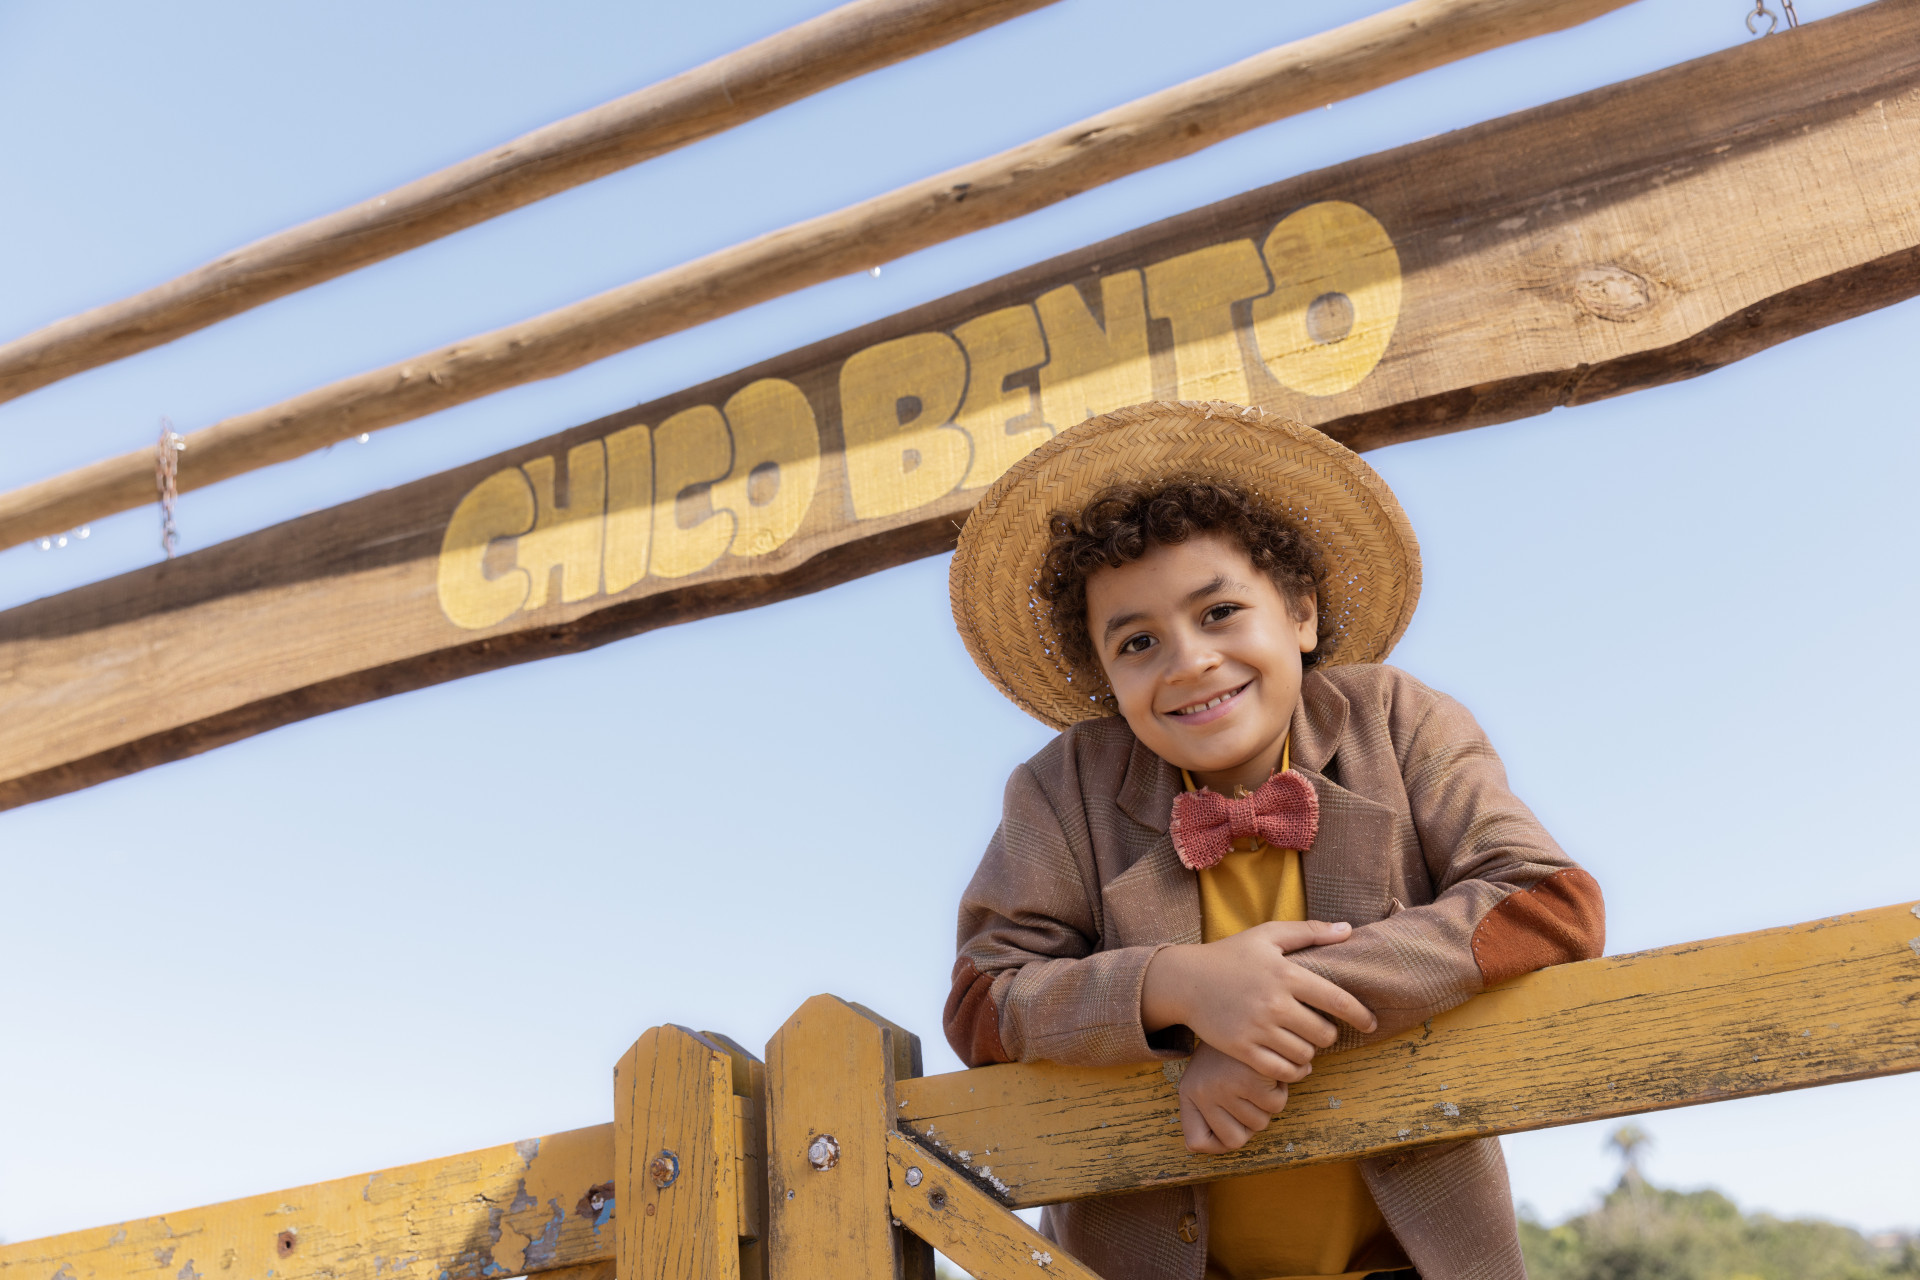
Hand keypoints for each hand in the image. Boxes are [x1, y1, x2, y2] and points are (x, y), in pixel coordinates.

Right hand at [1141, 920, 1376, 1078]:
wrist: (1185, 980)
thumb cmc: (1230, 955)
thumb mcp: (1267, 935)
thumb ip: (1309, 931)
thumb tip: (1349, 930)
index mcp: (1286, 973)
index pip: (1338, 1000)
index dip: (1361, 1015)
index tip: (1371, 1023)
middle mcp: (1274, 1002)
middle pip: (1324, 1034)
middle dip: (1328, 1034)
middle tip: (1319, 1030)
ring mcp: (1257, 1028)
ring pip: (1304, 1054)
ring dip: (1309, 1052)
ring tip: (1302, 1044)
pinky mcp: (1242, 1048)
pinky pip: (1281, 1071)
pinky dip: (1293, 1070)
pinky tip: (1291, 1062)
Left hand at [1177, 1041, 1289, 1153]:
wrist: (1243, 1005)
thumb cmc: (1231, 1050)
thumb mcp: (1209, 1076)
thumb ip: (1212, 1110)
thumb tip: (1211, 1147)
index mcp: (1188, 1093)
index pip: (1197, 1142)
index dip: (1217, 1142)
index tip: (1231, 1125)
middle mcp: (1201, 1093)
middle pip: (1237, 1140)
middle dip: (1250, 1120)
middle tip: (1250, 1094)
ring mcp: (1223, 1087)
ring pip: (1260, 1123)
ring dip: (1267, 1103)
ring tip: (1259, 1078)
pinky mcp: (1248, 1078)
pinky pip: (1275, 1104)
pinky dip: (1280, 1089)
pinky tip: (1270, 1070)